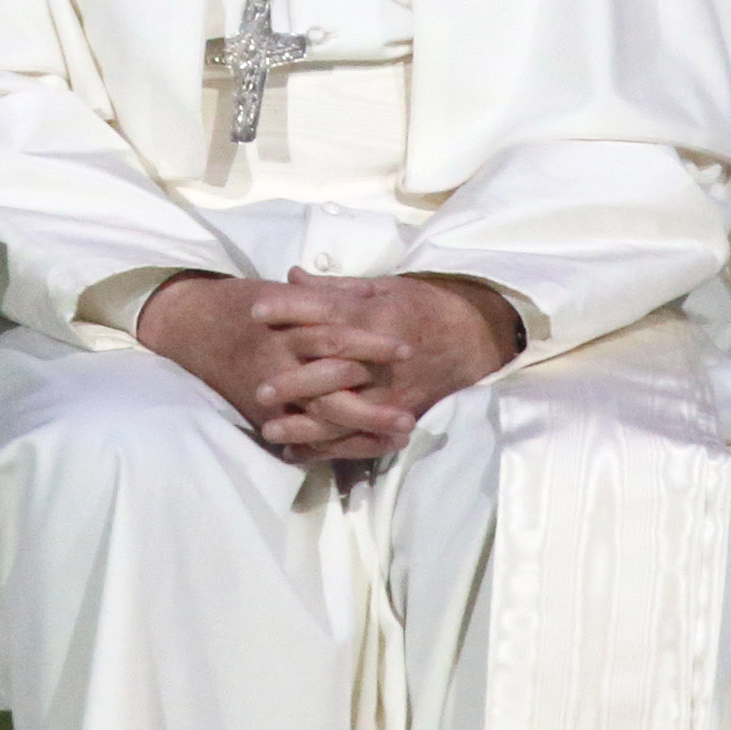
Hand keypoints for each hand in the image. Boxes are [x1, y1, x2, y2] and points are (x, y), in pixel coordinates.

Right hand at [134, 271, 417, 460]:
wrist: (187, 325)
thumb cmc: (239, 303)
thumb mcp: (283, 291)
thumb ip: (326, 296)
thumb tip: (374, 293)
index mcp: (285, 322)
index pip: (336, 332)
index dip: (373, 342)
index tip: (409, 348)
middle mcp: (277, 357)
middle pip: (333, 381)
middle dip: (373, 400)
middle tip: (412, 411)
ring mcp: (268, 389)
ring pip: (321, 413)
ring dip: (363, 427)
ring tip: (401, 436)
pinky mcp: (261, 413)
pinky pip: (301, 435)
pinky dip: (333, 445)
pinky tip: (367, 449)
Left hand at [242, 271, 520, 461]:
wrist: (474, 339)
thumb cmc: (424, 306)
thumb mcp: (384, 287)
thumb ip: (336, 289)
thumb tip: (291, 277)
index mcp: (379, 318)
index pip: (329, 314)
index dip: (291, 310)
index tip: (256, 310)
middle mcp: (383, 359)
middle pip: (334, 370)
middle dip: (295, 381)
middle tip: (259, 389)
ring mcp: (392, 393)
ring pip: (345, 413)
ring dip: (306, 426)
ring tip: (269, 431)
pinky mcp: (398, 416)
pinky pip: (361, 438)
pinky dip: (329, 448)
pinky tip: (298, 453)